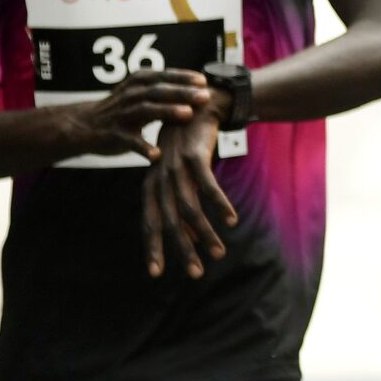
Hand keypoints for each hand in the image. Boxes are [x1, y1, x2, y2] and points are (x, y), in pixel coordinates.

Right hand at [77, 68, 211, 162]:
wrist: (86, 125)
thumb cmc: (122, 110)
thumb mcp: (141, 94)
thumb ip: (165, 90)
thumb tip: (199, 87)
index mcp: (138, 83)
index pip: (163, 77)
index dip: (183, 77)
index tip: (204, 81)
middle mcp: (130, 96)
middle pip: (158, 91)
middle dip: (182, 92)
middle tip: (204, 96)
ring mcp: (122, 115)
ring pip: (146, 110)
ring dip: (167, 111)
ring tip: (187, 114)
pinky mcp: (114, 134)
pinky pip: (130, 141)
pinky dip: (143, 148)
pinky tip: (157, 154)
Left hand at [142, 96, 237, 279]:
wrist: (196, 106)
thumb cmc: (187, 148)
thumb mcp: (179, 177)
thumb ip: (180, 206)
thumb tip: (186, 239)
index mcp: (152, 185)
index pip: (149, 223)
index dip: (152, 248)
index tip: (155, 274)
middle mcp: (160, 178)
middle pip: (169, 221)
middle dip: (182, 249)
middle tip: (196, 273)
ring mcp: (175, 167)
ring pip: (189, 208)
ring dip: (204, 233)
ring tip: (219, 253)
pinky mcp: (194, 156)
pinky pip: (208, 186)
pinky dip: (219, 204)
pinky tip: (231, 220)